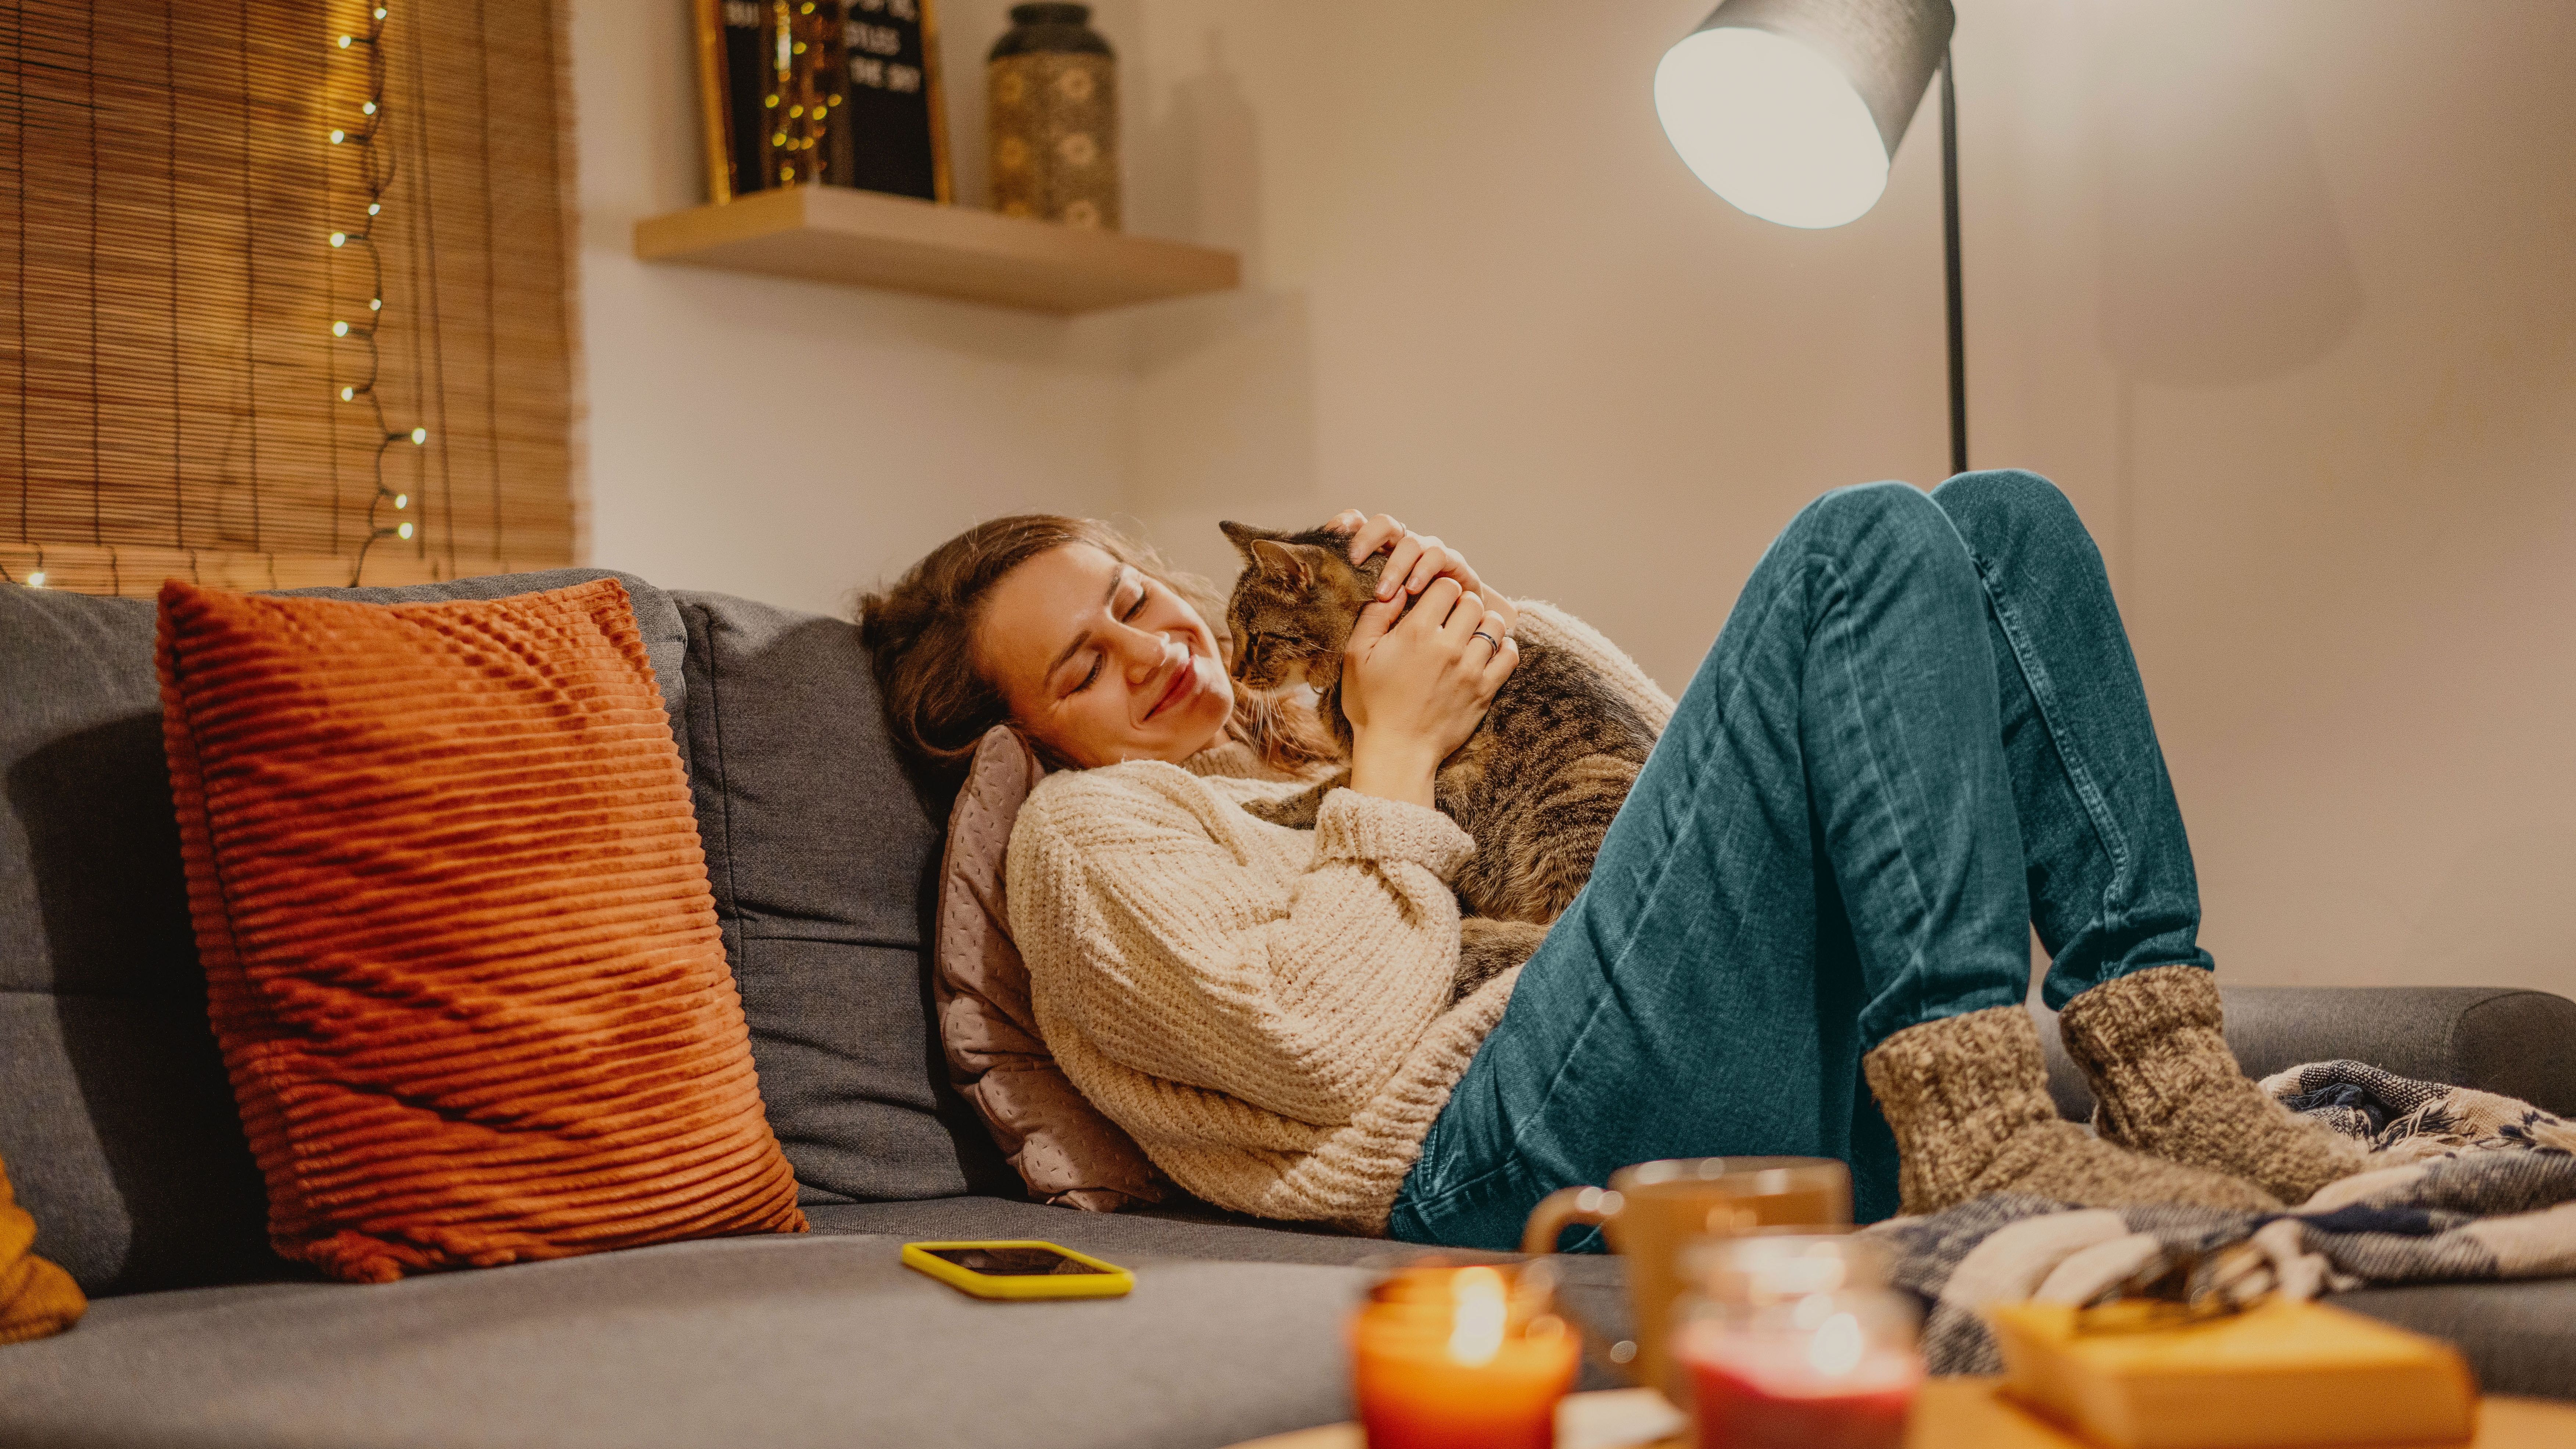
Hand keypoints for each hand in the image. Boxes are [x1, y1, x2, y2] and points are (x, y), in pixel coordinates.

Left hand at [1328, 510, 1518, 640]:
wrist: (1455, 632)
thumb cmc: (1408, 626)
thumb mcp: (1376, 613)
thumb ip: (1355, 599)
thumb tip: (1320, 597)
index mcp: (1381, 553)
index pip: (1361, 524)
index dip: (1347, 523)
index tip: (1333, 533)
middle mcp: (1404, 547)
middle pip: (1385, 525)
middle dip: (1368, 538)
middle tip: (1354, 561)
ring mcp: (1428, 552)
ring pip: (1411, 543)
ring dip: (1395, 566)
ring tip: (1383, 593)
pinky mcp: (1453, 562)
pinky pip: (1437, 556)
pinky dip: (1424, 570)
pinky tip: (1413, 589)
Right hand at [1339, 576, 1517, 807]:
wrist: (1397, 752)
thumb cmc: (1371, 705)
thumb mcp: (1356, 656)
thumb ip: (1375, 616)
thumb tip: (1397, 590)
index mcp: (1416, 633)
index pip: (1446, 586)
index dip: (1439, 590)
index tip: (1433, 603)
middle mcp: (1448, 647)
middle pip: (1473, 602)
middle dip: (1462, 604)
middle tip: (1451, 617)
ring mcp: (1471, 669)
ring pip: (1495, 626)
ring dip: (1484, 624)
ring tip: (1470, 634)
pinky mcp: (1485, 690)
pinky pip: (1510, 656)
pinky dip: (1504, 648)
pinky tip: (1489, 651)